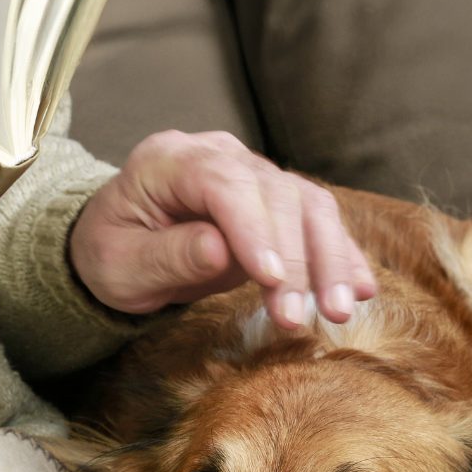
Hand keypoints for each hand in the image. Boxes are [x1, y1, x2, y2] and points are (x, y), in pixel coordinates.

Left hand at [69, 130, 376, 327]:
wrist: (118, 244)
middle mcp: (217, 155)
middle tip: (302, 317)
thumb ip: (167, 255)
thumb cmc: (111, 253)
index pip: (223, 184)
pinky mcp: (274, 200)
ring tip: (338, 311)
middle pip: (274, 194)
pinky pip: (317, 220)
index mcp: (168, 160)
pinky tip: (359, 291)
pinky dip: (340, 255)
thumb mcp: (120, 265)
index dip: (253, 229)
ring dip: (329, 259)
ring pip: (306, 204)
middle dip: (296, 258)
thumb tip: (220, 250)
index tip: (271, 279)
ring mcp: (251, 173)